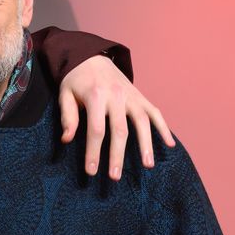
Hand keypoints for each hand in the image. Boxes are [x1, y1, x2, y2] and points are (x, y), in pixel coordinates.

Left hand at [58, 54, 174, 179]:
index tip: (92, 172)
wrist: (92, 57)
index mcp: (96, 96)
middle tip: (115, 177)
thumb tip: (66, 140)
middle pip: (120, 130)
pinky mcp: (141, 97)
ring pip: (142, 122)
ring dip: (146, 145)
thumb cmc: (76, 81)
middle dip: (118, 155)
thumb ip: (68, 117)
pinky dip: (164, 128)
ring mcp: (132, 96)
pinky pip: (155, 113)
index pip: (96, 129)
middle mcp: (117, 96)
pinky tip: (170, 144)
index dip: (93, 151)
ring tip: (147, 165)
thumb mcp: (65, 95)